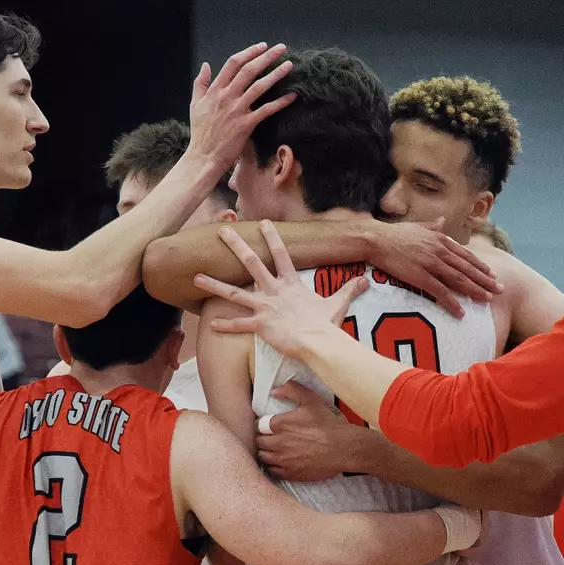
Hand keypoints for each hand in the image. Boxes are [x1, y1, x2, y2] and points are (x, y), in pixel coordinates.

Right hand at [188, 43, 297, 168]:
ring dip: (276, 74)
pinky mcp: (246, 124)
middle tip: (281, 48)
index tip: (261, 46)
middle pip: (249, 70)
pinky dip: (281, 102)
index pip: (233, 64)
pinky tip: (292, 95)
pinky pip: (267, 110)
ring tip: (289, 65)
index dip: (249, 52)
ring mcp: (237, 110)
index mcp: (215, 90)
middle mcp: (226, 97)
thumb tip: (206, 65)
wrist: (203, 157)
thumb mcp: (194, 105)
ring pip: (260, 86)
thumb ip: (200, 83)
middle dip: (267, 56)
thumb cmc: (200, 133)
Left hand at [196, 220, 368, 360]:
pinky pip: (239, 324)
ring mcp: (264, 306)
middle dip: (236, 245)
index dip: (272, 237)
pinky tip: (211, 324)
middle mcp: (274, 290)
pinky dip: (225, 325)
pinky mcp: (260, 325)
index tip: (262, 223)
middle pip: (252, 262)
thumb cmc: (327, 324)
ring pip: (234, 292)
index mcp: (291, 283)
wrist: (319, 341)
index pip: (281, 254)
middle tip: (222, 231)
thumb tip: (367, 280)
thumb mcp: (338, 303)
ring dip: (214, 284)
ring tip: (196, 276)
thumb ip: (349, 290)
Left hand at [256, 382, 360, 481]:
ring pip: (263, 456)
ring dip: (266, 452)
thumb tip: (274, 391)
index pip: (259, 425)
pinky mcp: (290, 473)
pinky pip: (272, 471)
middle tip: (271, 437)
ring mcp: (283, 460)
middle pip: (259, 441)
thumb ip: (291, 390)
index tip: (268, 426)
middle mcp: (278, 443)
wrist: (343, 448)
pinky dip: (273, 466)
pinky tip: (280, 461)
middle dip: (263, 438)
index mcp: (280, 424)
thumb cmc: (328, 424)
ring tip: (275, 449)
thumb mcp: (311, 400)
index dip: (262, 425)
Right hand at [369, 220, 500, 318]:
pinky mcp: (420, 276)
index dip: (480, 266)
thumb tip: (442, 219)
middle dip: (485, 280)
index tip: (491, 274)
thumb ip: (432, 225)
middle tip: (500, 289)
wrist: (376, 240)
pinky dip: (452, 303)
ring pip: (459, 280)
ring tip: (487, 299)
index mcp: (440, 239)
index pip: (465, 255)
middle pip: (467, 268)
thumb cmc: (393, 233)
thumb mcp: (416, 226)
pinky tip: (461, 312)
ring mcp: (431, 264)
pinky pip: (440, 292)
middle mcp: (440, 251)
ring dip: (475, 291)